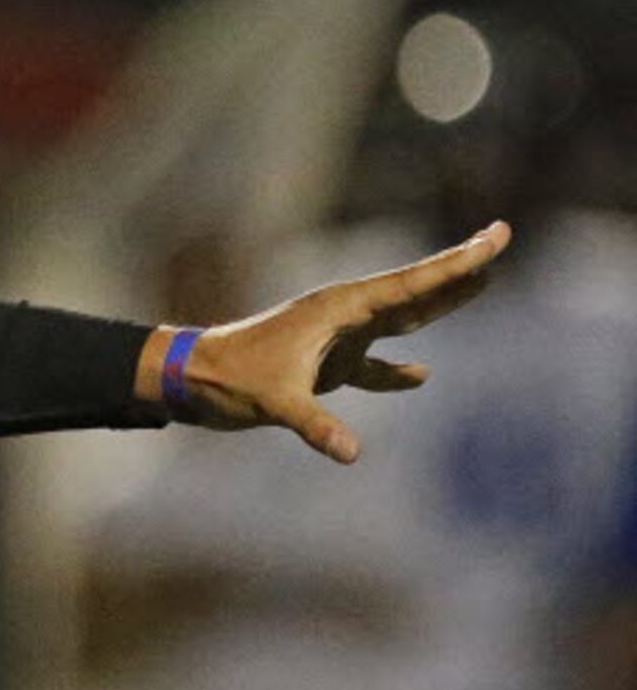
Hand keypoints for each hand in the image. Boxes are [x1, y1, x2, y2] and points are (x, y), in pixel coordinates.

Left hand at [157, 221, 510, 462]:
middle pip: (414, 289)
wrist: (190, 378)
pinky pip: (373, 365)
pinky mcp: (325, 364)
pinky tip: (421, 374)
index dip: (457, 262)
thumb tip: (351, 453)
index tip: (494, 236)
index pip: (411, 282)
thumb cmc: (227, 380)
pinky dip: (396, 370)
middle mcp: (341, 314)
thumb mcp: (273, 402)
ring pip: (400, 318)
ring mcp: (335, 338)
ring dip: (437, 304)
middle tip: (499, 238)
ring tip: (480, 282)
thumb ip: (314, 426)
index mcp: (338, 308)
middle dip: (457, 269)